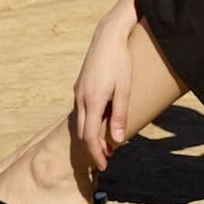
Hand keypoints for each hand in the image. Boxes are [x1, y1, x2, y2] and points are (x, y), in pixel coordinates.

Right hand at [73, 17, 133, 170]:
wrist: (108, 37)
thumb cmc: (120, 62)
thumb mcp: (124, 90)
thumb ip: (120, 116)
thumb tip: (117, 141)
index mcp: (92, 102)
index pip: (90, 137)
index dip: (96, 154)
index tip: (104, 166)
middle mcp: (81, 98)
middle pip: (82, 132)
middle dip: (93, 148)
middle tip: (107, 158)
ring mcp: (78, 91)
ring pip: (81, 121)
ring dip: (91, 134)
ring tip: (107, 142)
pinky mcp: (80, 85)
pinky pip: (82, 110)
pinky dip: (89, 121)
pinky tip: (101, 120)